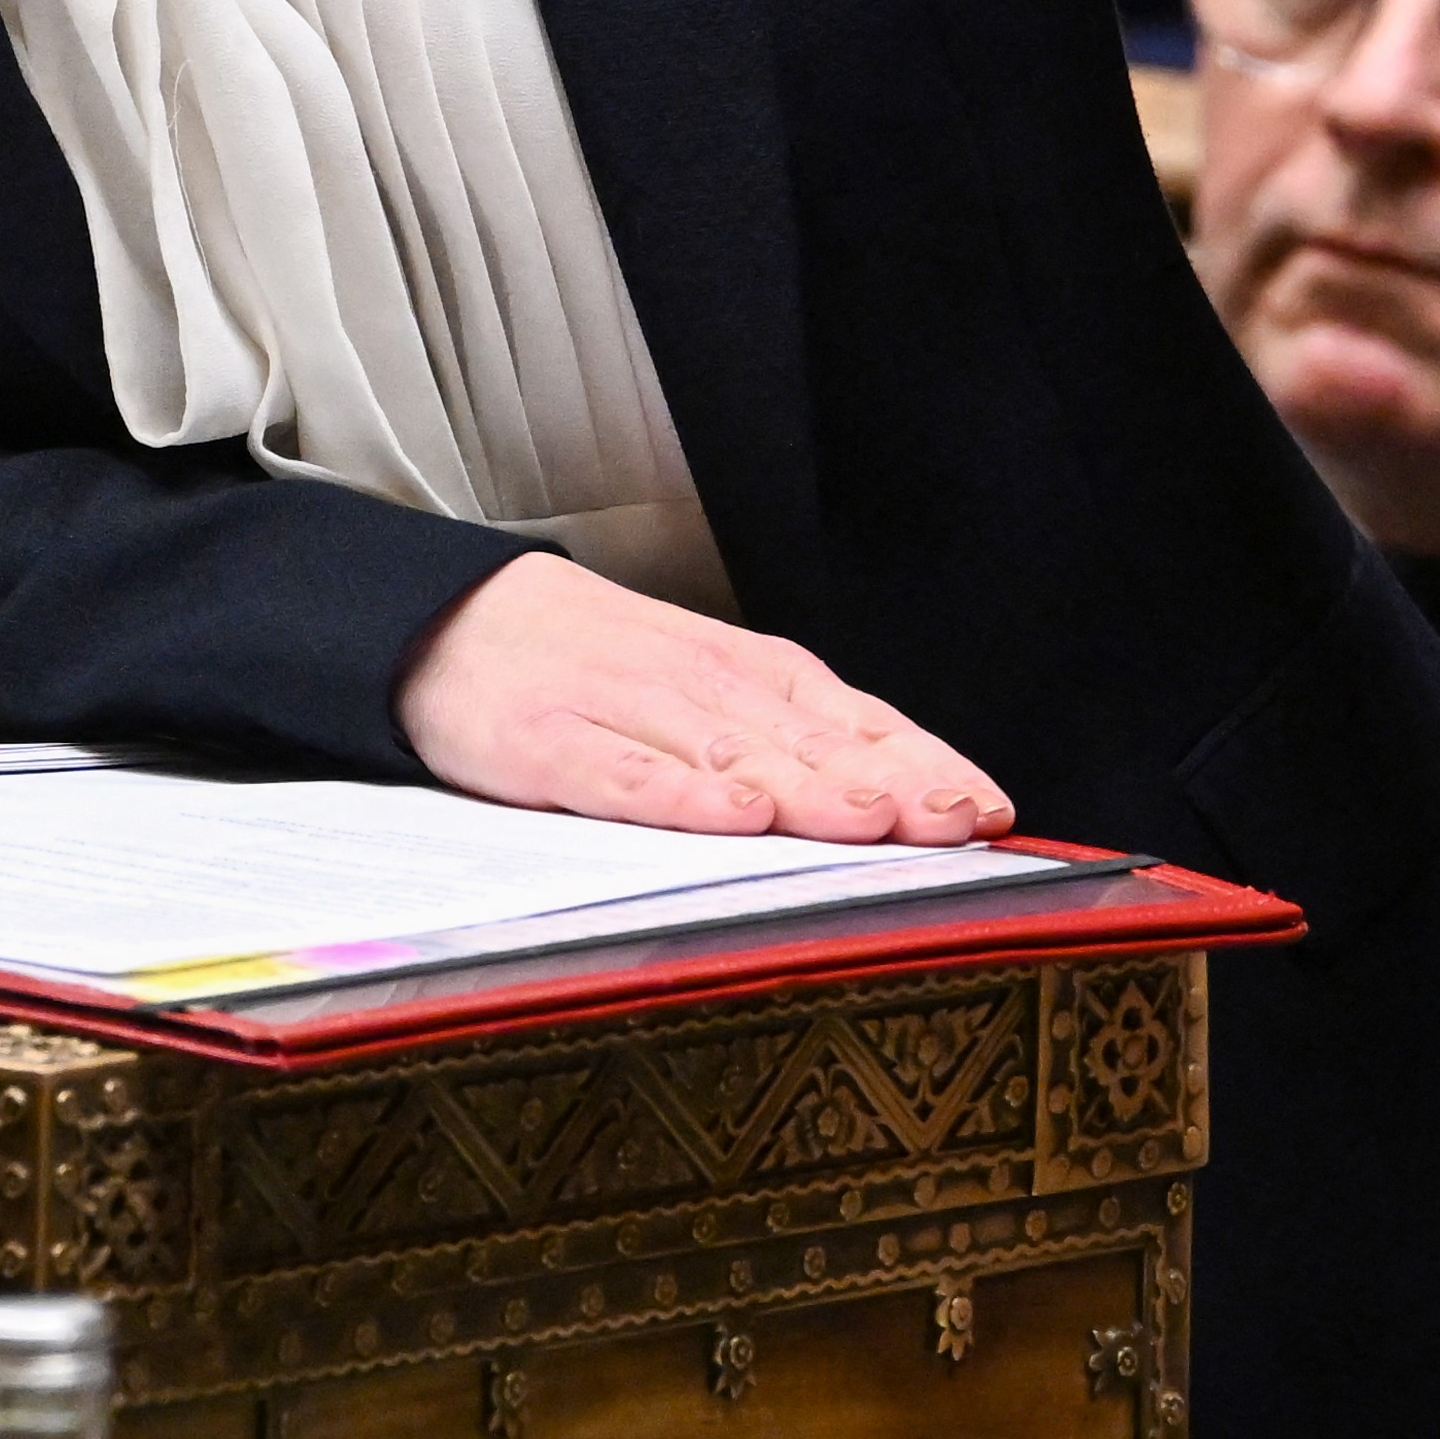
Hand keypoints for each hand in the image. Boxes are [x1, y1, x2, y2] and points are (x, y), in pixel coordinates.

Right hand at [390, 554, 1010, 844]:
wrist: (450, 619)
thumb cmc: (593, 669)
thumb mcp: (699, 690)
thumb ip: (793, 742)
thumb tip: (911, 798)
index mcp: (740, 673)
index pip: (849, 716)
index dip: (922, 760)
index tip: (989, 806)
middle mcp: (693, 684)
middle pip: (804, 736)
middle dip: (886, 780)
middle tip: (953, 819)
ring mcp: (618, 708)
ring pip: (727, 748)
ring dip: (804, 784)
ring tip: (868, 818)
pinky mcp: (545, 740)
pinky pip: (619, 770)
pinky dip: (676, 791)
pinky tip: (726, 812)